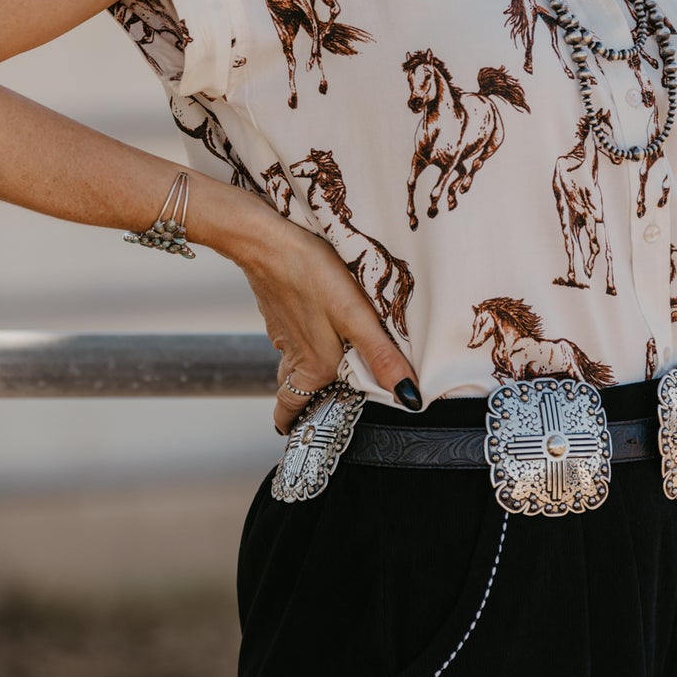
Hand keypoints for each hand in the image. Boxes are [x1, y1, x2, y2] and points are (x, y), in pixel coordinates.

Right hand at [233, 199, 420, 435]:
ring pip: (290, 366)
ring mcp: (283, 333)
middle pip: (292, 393)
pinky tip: (316, 325)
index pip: (292, 412)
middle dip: (301, 405)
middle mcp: (295, 356)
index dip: (297, 425)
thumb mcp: (356, 316)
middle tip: (316, 410)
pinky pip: (289, 339)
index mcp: (315, 367)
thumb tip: (410, 399)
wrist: (267, 240)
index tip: (305, 435)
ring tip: (324, 374)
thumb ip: (382, 358)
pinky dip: (300, 343)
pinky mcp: (277, 311)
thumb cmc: (312, 274)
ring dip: (302, 375)